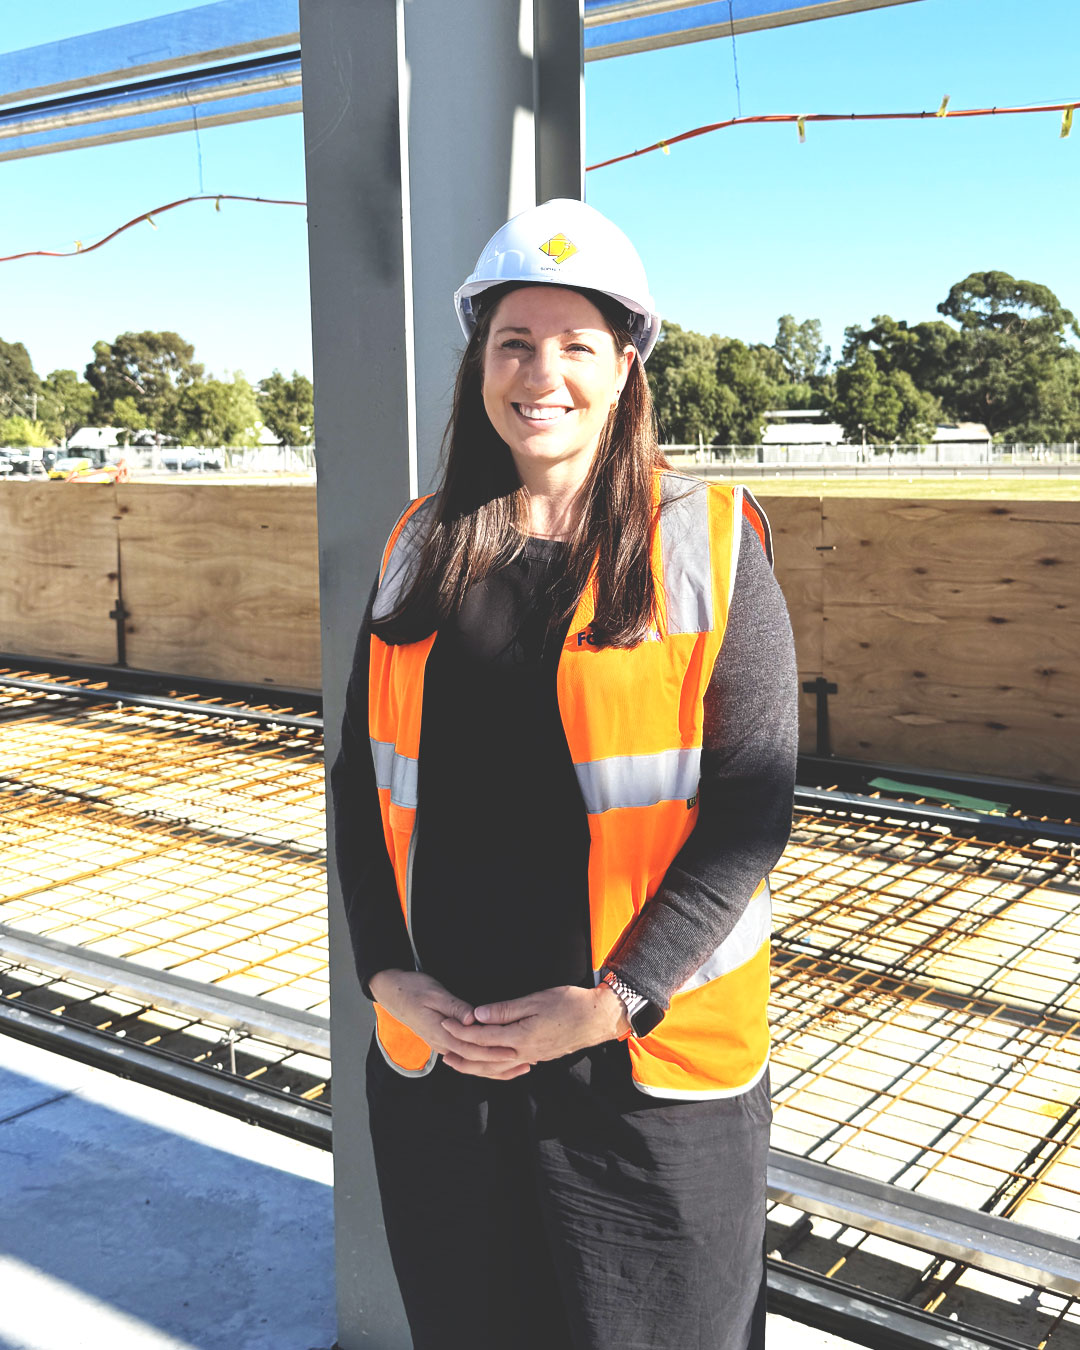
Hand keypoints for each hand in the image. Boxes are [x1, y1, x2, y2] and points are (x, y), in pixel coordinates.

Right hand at [368, 969, 530, 1079]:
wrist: (392, 992)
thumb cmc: (413, 989)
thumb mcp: (435, 993)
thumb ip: (455, 1007)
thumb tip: (473, 1018)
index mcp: (440, 1033)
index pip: (472, 1048)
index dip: (493, 1051)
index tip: (514, 1051)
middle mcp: (442, 1044)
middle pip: (475, 1061)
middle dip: (500, 1064)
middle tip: (525, 1062)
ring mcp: (443, 1045)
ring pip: (472, 1063)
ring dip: (495, 1067)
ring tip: (519, 1066)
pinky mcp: (445, 1041)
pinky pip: (467, 1057)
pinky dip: (484, 1062)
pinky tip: (497, 1061)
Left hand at [440, 983, 628, 1071]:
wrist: (598, 1018)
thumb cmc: (570, 1004)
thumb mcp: (535, 1000)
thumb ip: (505, 1010)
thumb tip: (478, 1014)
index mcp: (520, 1038)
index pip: (482, 1038)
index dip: (462, 1032)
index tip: (445, 1023)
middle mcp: (524, 1053)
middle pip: (485, 1057)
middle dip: (461, 1052)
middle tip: (441, 1046)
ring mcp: (533, 1057)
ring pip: (496, 1065)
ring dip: (475, 1063)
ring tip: (457, 1059)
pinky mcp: (539, 1055)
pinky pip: (509, 1065)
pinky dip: (493, 1065)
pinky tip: (488, 1061)